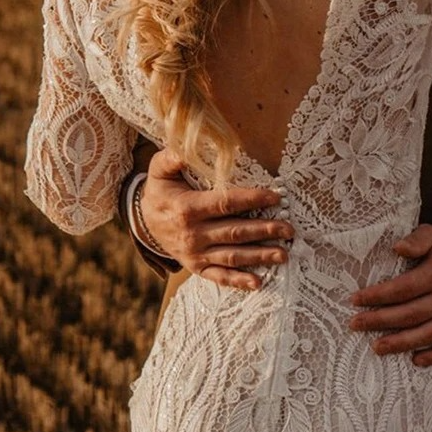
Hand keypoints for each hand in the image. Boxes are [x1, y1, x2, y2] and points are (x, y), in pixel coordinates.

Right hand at [140, 150, 294, 289]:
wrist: (142, 222)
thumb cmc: (160, 191)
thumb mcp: (160, 170)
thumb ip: (172, 158)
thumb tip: (185, 148)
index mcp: (188, 208)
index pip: (226, 203)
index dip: (252, 199)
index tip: (276, 197)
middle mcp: (193, 234)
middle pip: (235, 232)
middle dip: (265, 230)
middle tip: (289, 229)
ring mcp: (195, 253)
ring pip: (232, 256)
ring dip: (260, 256)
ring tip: (284, 254)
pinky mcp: (196, 267)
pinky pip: (218, 277)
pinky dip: (238, 281)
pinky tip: (258, 283)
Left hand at [348, 225, 431, 366]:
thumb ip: (417, 239)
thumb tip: (397, 248)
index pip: (401, 289)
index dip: (377, 296)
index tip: (355, 300)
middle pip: (409, 315)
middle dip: (379, 321)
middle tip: (355, 324)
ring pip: (426, 335)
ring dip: (400, 344)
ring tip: (376, 347)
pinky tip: (415, 360)